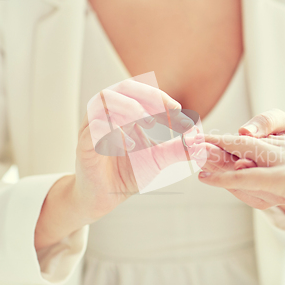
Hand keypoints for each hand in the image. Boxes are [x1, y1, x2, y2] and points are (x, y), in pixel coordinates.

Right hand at [78, 78, 202, 216]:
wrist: (104, 197)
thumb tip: (200, 141)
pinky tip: (131, 146)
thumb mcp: (159, 159)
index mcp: (124, 110)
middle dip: (149, 96)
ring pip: (105, 100)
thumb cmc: (128, 172)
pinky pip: (93, 127)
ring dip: (130, 108)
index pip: (143, 92)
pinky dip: (114, 132)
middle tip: (168, 112)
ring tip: (149, 125)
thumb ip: (178, 149)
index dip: (163, 99)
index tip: (181, 114)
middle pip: (124, 87)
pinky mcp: (83, 144)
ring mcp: (92, 126)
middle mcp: (107, 113)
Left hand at [199, 112, 284, 228]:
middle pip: (244, 140)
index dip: (234, 134)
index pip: (261, 130)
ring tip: (188, 152)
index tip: (211, 135)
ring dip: (213, 154)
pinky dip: (225, 178)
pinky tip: (205, 177)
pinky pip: (249, 177)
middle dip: (214, 141)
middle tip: (186, 139)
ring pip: (242, 153)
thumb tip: (279, 174)